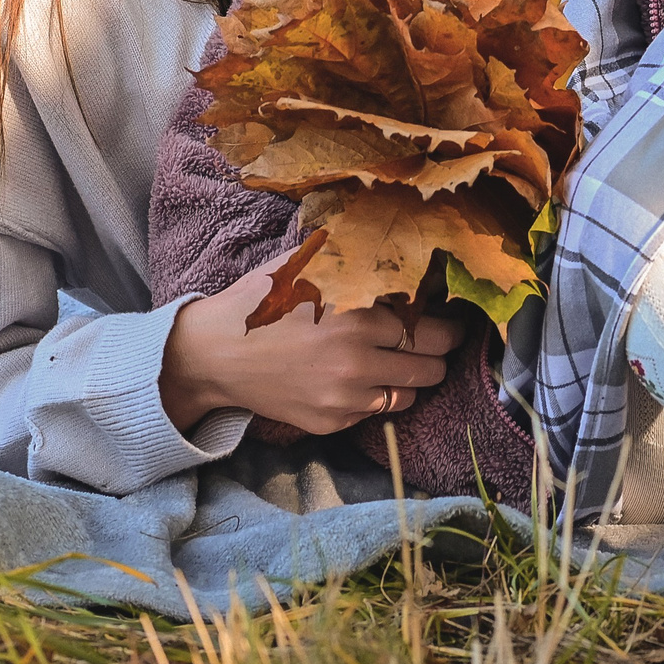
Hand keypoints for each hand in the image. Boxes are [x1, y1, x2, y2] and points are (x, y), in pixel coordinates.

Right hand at [158, 264, 467, 435]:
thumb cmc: (262, 300)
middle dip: (438, 352)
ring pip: (410, 395)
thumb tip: (406, 242)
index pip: (434, 329)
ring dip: (411, 377)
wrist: (214, 353)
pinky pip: (376, 412)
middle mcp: (358, 361)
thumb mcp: (306, 263)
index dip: (448, 323)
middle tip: (434, 340)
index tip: (449, 318)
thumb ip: (355, 254)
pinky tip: (361, 375)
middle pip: (432, 366)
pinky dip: (377, 394)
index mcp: (358, 317)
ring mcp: (345, 398)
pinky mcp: (331, 422)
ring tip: (398, 358)